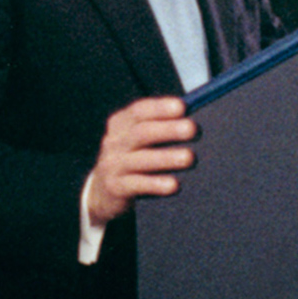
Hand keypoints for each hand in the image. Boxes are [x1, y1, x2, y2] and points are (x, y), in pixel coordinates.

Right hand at [86, 97, 197, 226]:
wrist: (103, 191)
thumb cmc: (133, 158)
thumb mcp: (139, 140)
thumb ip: (160, 127)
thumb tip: (194, 121)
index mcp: (121, 123)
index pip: (139, 111)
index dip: (160, 108)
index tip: (182, 107)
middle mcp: (114, 141)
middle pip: (142, 132)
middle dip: (168, 129)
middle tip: (192, 129)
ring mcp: (112, 164)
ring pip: (140, 159)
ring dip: (166, 157)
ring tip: (189, 157)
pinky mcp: (115, 187)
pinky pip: (136, 184)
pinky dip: (156, 184)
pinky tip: (174, 184)